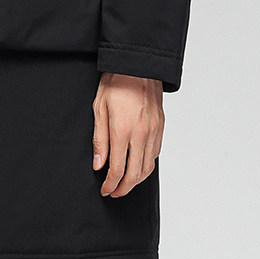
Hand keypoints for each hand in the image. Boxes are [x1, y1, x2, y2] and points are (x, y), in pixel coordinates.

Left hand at [92, 73, 163, 196]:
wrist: (137, 65)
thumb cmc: (115, 83)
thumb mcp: (99, 109)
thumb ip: (99, 139)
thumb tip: (99, 165)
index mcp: (122, 130)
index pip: (117, 169)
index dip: (110, 184)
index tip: (104, 189)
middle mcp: (141, 134)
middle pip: (135, 175)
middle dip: (123, 189)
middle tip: (114, 192)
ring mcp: (154, 131)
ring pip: (148, 167)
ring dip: (137, 180)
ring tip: (125, 183)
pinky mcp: (161, 127)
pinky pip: (155, 154)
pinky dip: (146, 165)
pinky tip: (137, 165)